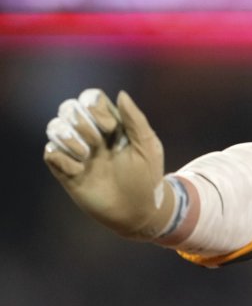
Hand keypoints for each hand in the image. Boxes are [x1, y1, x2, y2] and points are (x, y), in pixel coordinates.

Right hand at [44, 89, 175, 240]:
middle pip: (69, 108)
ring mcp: (76, 152)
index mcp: (111, 125)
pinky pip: (50, 152)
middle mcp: (91, 135)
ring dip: (69, 138)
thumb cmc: (147, 178)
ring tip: (86, 156)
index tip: (111, 128)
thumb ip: (135, 119)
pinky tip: (79, 172)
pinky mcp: (65, 170)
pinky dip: (63, 159)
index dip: (96, 108)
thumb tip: (121, 94)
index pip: (91, 99)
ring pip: (54, 126)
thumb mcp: (148, 147)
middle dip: (83, 124)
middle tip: (99, 144)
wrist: (137, 211)